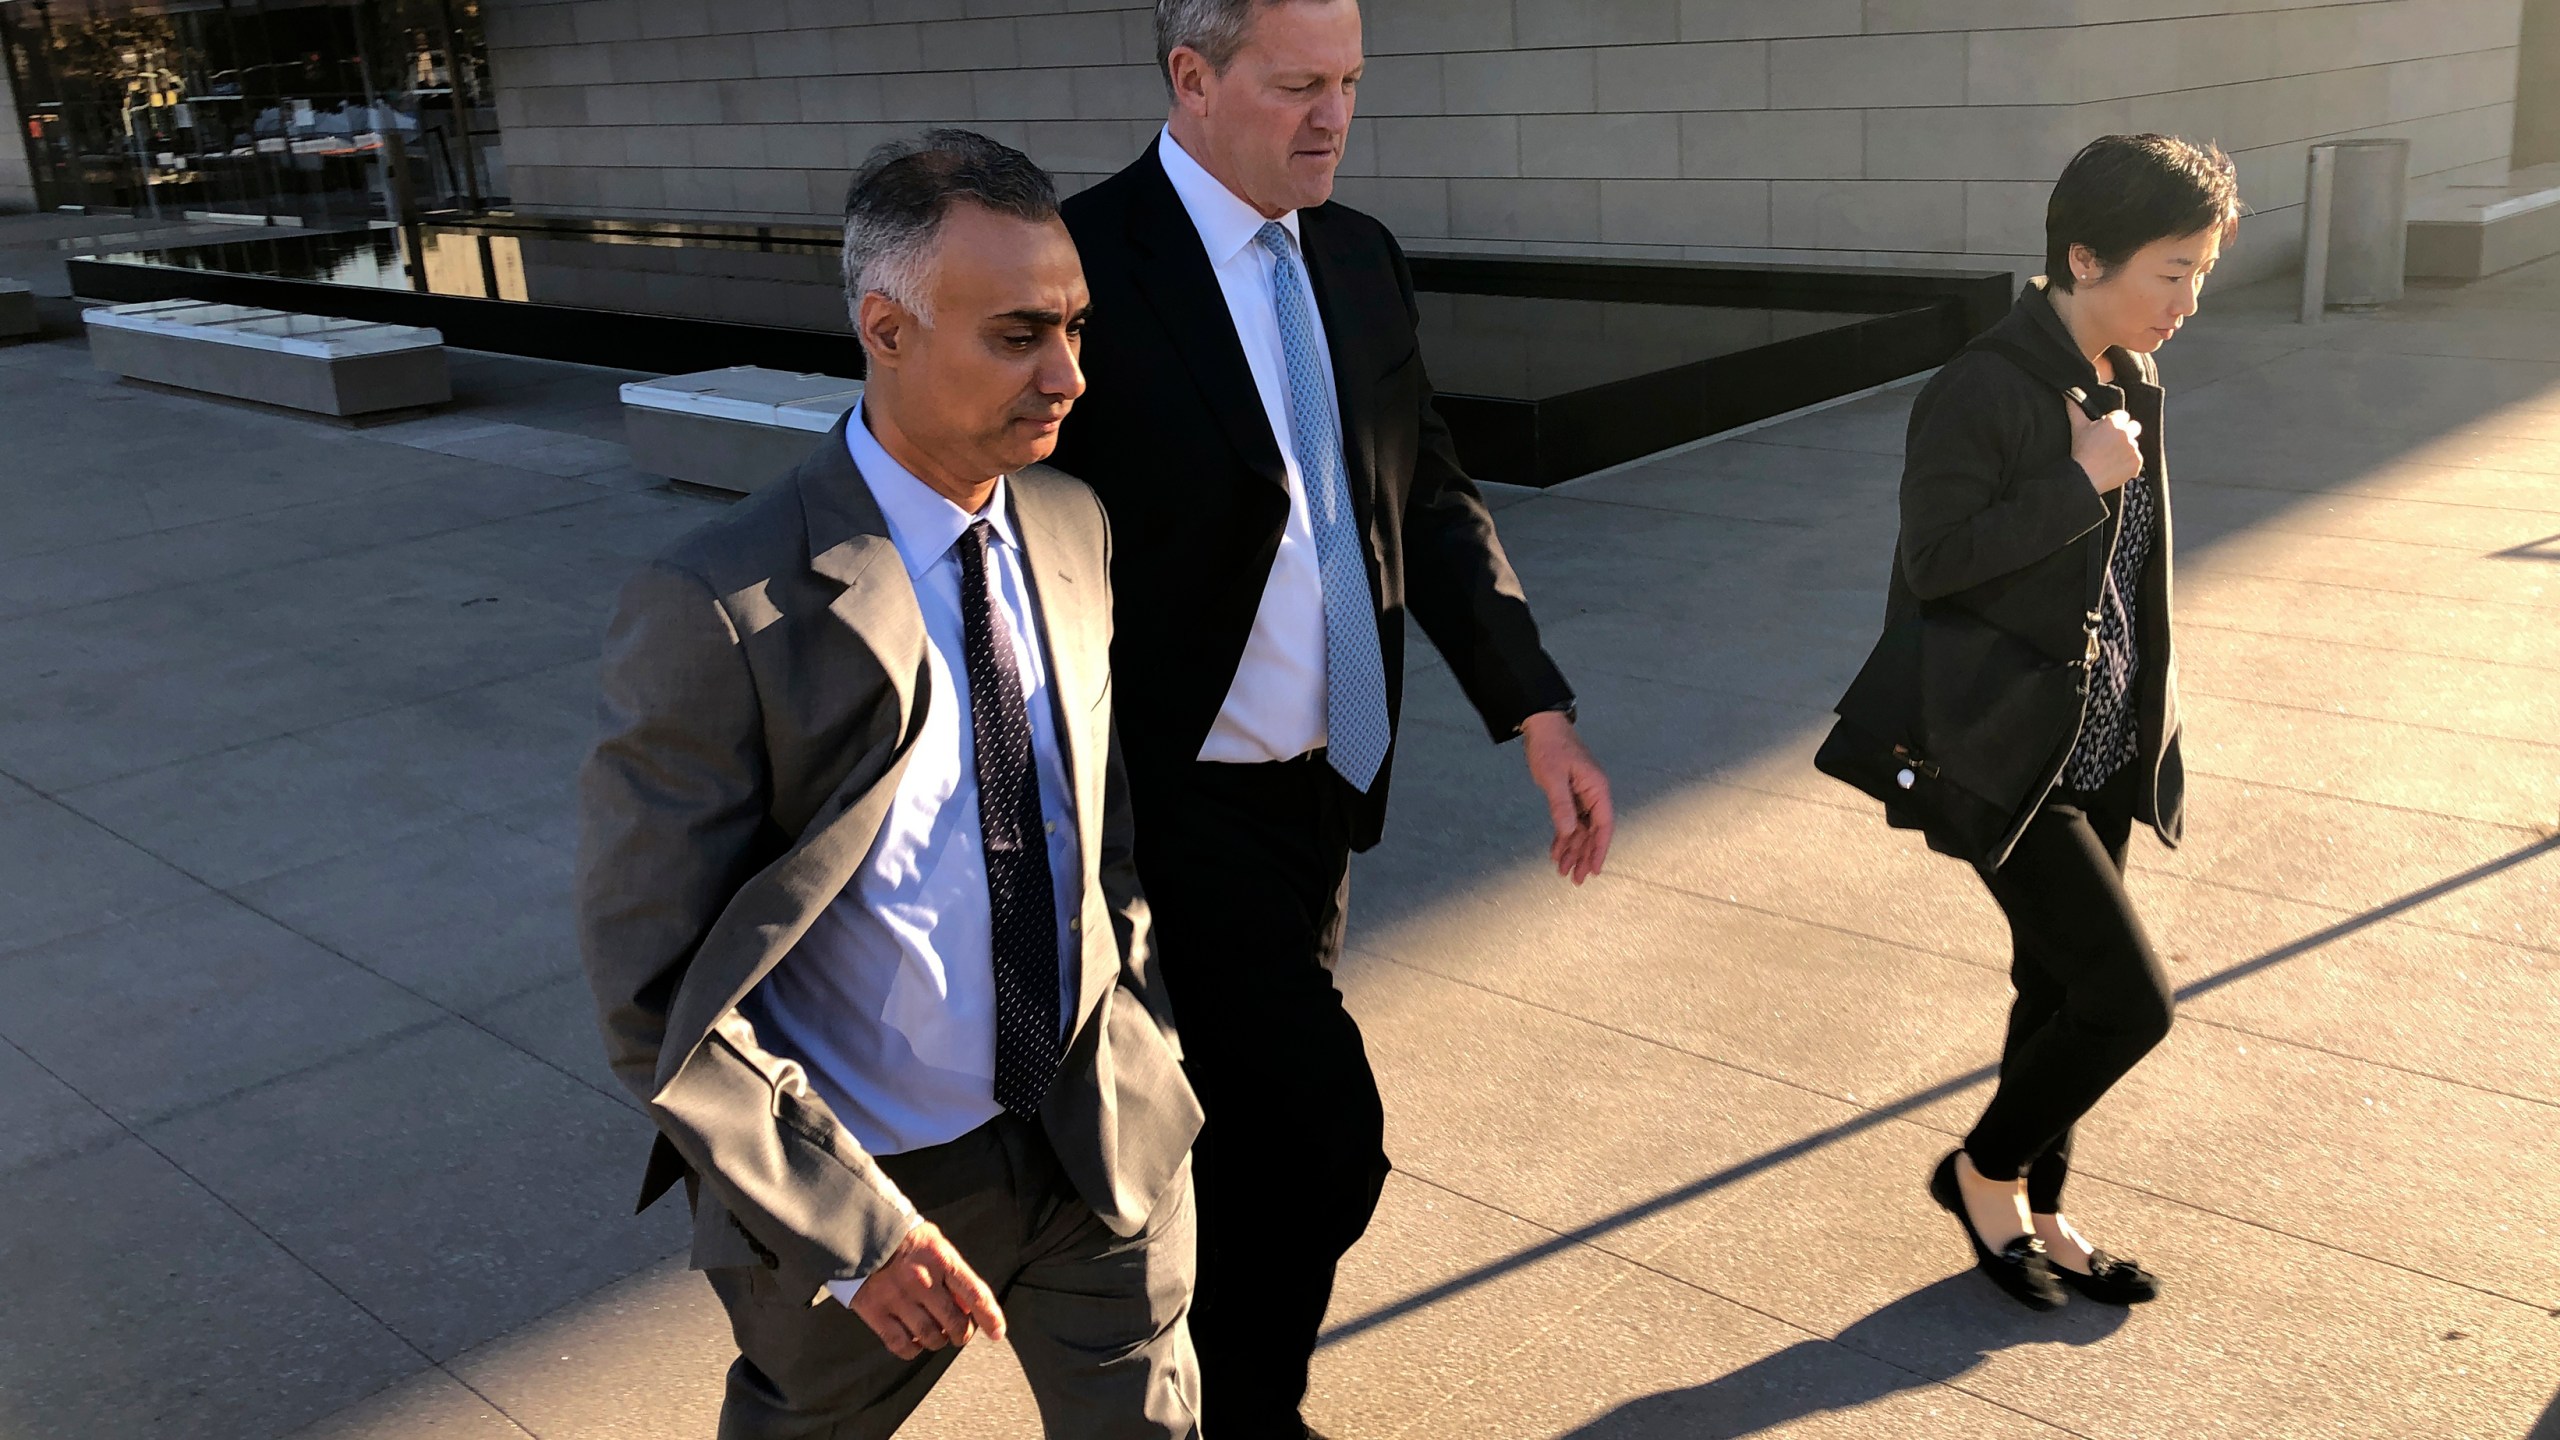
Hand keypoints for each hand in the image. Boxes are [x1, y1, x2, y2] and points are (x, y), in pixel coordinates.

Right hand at [847, 1220, 1006, 1359]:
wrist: (858, 1231)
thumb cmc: (903, 1237)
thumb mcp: (935, 1242)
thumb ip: (952, 1271)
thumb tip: (968, 1304)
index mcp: (941, 1259)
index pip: (975, 1293)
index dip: (990, 1317)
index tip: (998, 1333)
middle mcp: (922, 1280)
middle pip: (955, 1322)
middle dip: (962, 1333)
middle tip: (959, 1332)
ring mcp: (898, 1298)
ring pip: (931, 1337)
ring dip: (939, 1341)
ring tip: (937, 1335)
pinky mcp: (875, 1311)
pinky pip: (902, 1345)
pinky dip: (913, 1349)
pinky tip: (916, 1341)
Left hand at [1521, 710, 1612, 884]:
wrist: (1542, 725)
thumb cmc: (1549, 746)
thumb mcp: (1553, 777)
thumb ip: (1562, 805)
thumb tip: (1570, 832)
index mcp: (1597, 788)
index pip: (1604, 825)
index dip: (1599, 849)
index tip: (1594, 870)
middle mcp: (1594, 793)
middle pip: (1593, 831)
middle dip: (1584, 855)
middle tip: (1575, 878)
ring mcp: (1583, 794)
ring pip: (1581, 829)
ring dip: (1573, 849)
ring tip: (1563, 870)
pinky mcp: (1572, 794)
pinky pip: (1571, 820)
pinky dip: (1564, 836)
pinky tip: (1556, 851)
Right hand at [2068, 402, 2141, 493]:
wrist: (2083, 477)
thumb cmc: (2080, 451)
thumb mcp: (2077, 428)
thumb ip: (2075, 409)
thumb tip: (2068, 395)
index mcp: (2114, 422)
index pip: (2123, 416)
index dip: (2114, 423)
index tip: (2106, 432)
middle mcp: (2127, 433)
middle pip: (2134, 427)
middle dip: (2126, 433)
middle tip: (2112, 444)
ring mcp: (2133, 448)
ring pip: (2134, 445)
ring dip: (2126, 449)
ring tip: (2111, 458)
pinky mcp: (2137, 463)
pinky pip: (2136, 461)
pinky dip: (2128, 464)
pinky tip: (2115, 467)